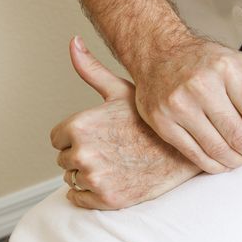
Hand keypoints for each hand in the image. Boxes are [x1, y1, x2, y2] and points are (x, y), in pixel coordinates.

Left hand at [51, 39, 201, 209]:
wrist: (183, 152)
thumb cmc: (153, 121)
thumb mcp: (122, 90)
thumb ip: (91, 70)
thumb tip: (73, 42)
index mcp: (80, 126)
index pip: (57, 139)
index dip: (77, 137)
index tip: (99, 136)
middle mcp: (83, 153)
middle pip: (64, 160)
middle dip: (83, 155)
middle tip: (110, 151)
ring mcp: (95, 178)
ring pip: (72, 179)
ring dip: (87, 174)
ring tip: (114, 164)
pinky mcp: (106, 199)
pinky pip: (79, 199)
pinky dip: (90, 194)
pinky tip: (112, 180)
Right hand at [129, 34, 241, 173]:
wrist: (158, 54)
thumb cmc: (201, 60)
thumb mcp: (234, 60)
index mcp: (225, 67)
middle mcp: (200, 85)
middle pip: (240, 137)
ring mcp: (179, 106)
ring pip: (219, 150)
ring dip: (238, 160)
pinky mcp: (163, 123)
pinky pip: (196, 156)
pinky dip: (215, 164)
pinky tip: (225, 161)